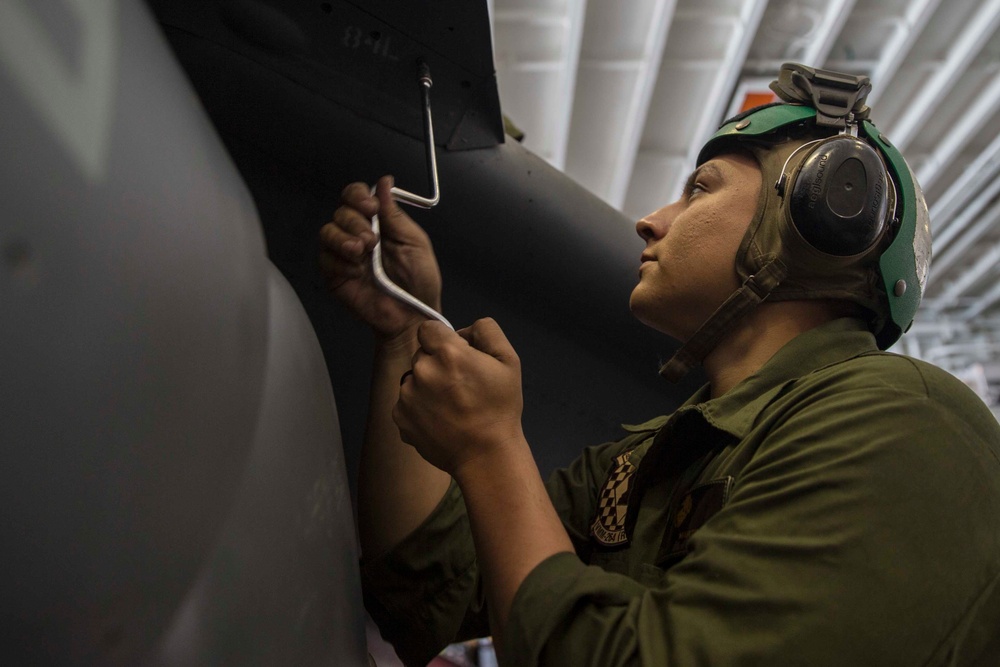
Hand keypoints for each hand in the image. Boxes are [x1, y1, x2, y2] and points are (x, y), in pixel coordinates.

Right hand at [319, 175, 442, 339]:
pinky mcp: (333, 275)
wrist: (412, 316)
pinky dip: (340, 262)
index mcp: (378, 223)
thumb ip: (396, 215)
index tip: (372, 208)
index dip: (358, 196)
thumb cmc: (419, 281)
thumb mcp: (414, 243)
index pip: (356, 196)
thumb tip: (384, 182)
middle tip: (372, 241)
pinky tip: (357, 272)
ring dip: (344, 238)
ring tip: (363, 253)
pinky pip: (325, 259)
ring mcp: (343, 255)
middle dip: (354, 221)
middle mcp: (357, 234)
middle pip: (340, 212)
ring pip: (327, 232)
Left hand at [393, 318, 524, 475]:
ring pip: (413, 380)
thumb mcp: (509, 360)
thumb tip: (462, 331)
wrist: (485, 455)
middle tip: (460, 385)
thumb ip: (486, 331)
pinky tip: (440, 420)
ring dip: (427, 386)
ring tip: (450, 406)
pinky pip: (407, 403)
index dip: (442, 339)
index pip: (428, 329)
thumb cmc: (500, 408)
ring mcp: (407, 396)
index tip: (455, 356)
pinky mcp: (399, 418)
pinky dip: (420, 408)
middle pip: (421, 355)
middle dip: (437, 363)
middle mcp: (421, 371)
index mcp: (447, 353)